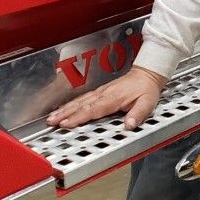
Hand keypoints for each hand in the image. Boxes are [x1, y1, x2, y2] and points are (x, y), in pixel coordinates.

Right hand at [46, 67, 167, 129]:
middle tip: (51, 121)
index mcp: (113, 98)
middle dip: (65, 113)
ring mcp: (100, 92)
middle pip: (81, 105)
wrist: (146, 74)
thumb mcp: (147, 103)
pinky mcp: (100, 92)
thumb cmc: (146, 89)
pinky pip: (82, 99)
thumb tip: (129, 125)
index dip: (78, 117)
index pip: (93, 109)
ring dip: (65, 109)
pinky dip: (71, 104)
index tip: (66, 123)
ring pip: (79, 101)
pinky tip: (63, 109)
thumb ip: (137, 114)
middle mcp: (104, 94)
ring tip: (52, 117)